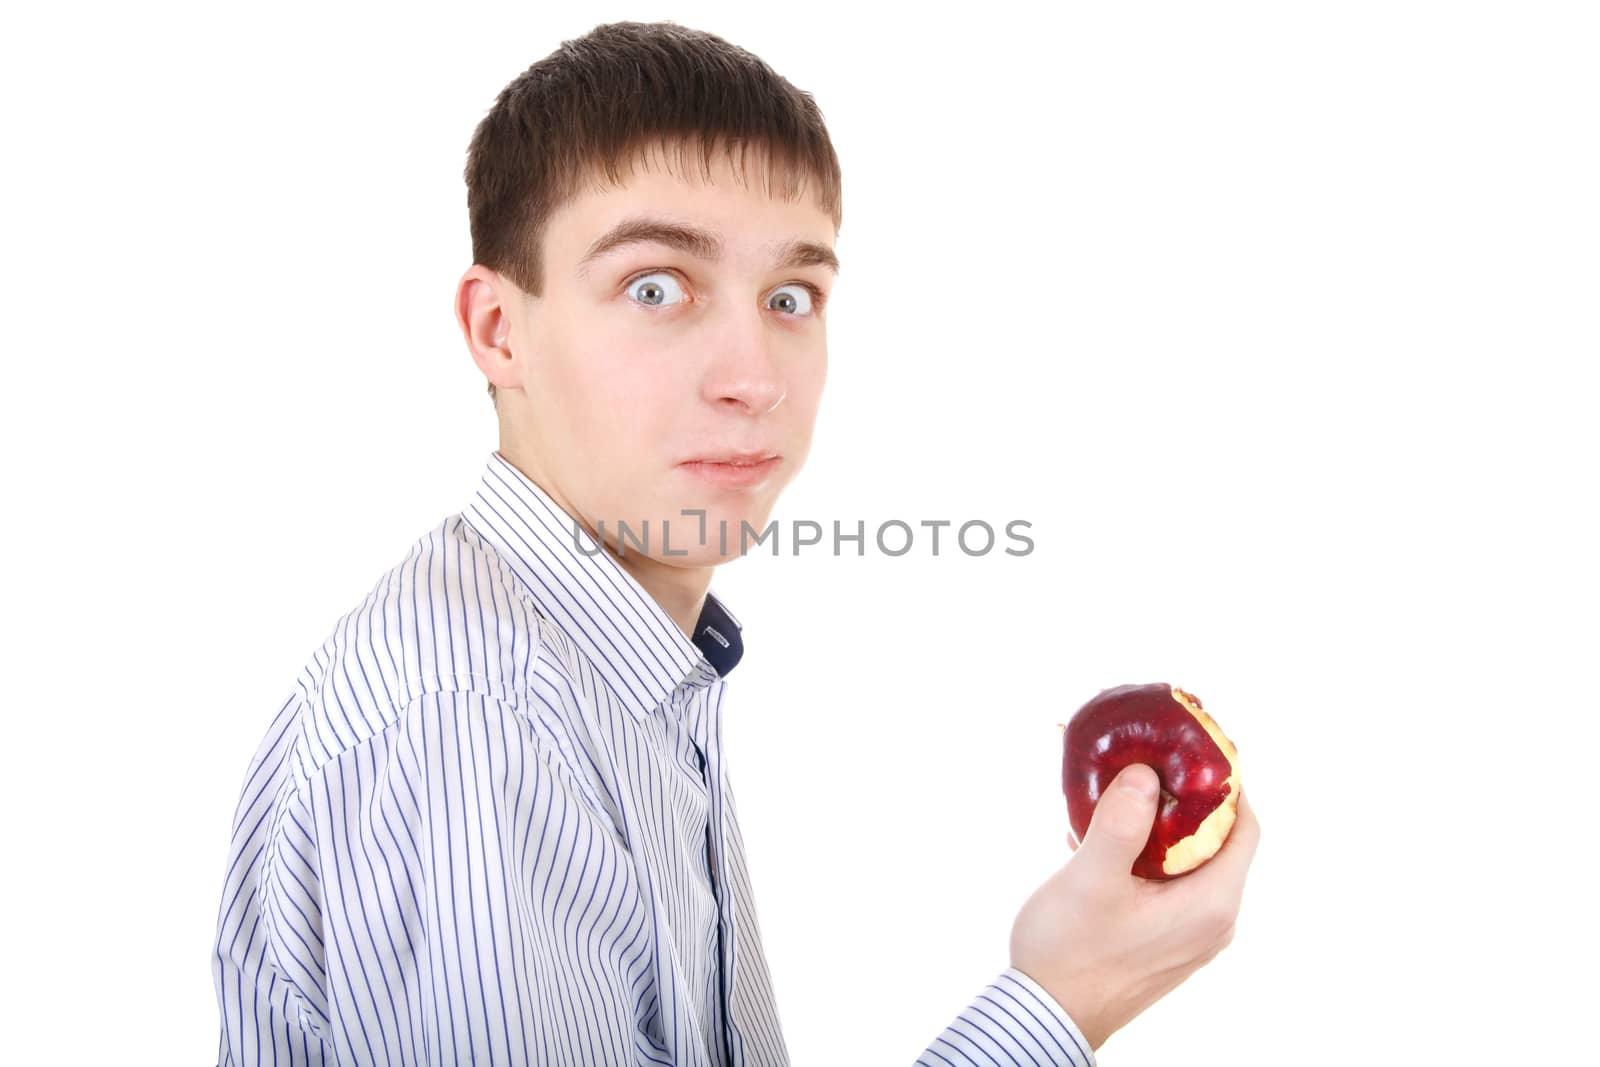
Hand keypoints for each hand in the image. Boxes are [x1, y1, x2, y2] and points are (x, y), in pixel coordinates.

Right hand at [1008, 763, 1259, 1050]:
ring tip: (1117, 798)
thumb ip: (1122, 823)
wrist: (1046, 1017)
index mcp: (1211, 904)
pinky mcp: (1167, 944)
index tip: (1194, 749)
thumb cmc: (1069, 953)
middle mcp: (1214, 922)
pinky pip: (1171, 885)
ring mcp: (1192, 937)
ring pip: (1191, 863)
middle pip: (1219, 842)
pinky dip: (1146, 856)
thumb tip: (1147, 775)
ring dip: (1159, 827)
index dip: (1227, 783)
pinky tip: (1101, 841)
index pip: (1244, 827)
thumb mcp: (1091, 879)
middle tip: (1149, 765)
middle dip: (1185, 800)